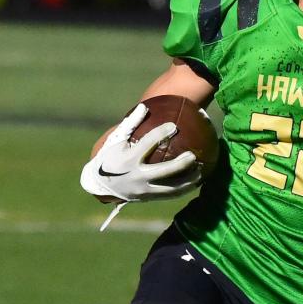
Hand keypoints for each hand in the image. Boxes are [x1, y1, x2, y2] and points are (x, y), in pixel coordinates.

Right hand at [79, 103, 200, 202]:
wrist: (101, 185)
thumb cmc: (111, 157)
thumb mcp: (116, 139)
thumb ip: (130, 123)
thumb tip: (144, 106)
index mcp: (128, 159)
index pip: (146, 145)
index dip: (160, 134)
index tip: (173, 126)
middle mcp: (136, 176)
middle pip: (163, 171)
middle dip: (179, 165)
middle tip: (193, 155)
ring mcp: (143, 190)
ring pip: (170, 188)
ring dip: (188, 180)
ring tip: (202, 170)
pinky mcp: (148, 197)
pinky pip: (170, 195)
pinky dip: (184, 189)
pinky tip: (197, 180)